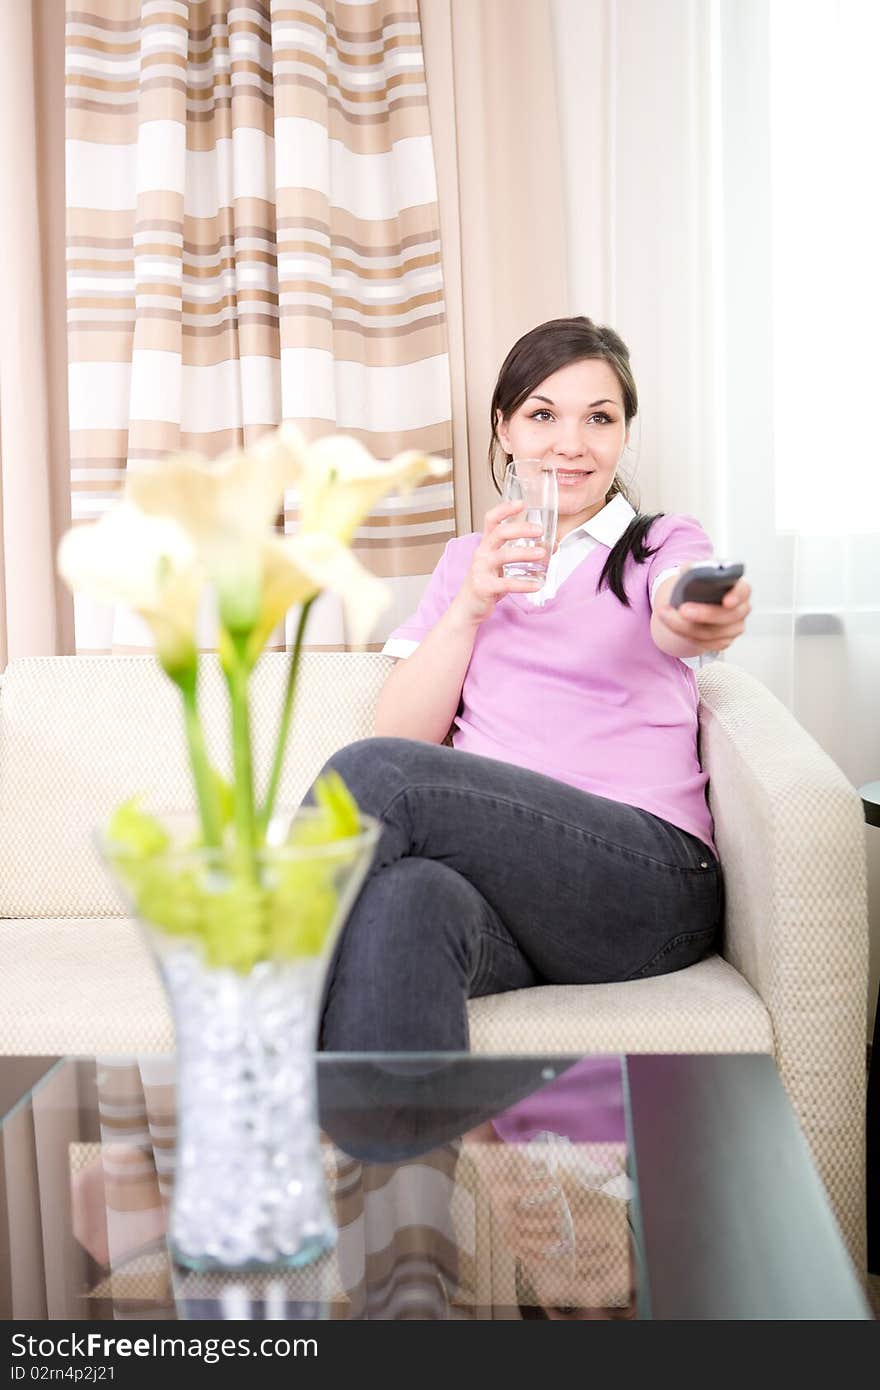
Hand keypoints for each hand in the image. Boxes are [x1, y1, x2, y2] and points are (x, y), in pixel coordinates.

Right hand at [452, 500, 546, 624]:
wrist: (468, 608)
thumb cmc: (486, 583)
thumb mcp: (501, 565)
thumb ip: (521, 554)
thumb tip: (551, 546)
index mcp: (486, 544)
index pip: (491, 519)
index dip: (505, 509)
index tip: (521, 503)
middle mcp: (481, 553)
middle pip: (499, 532)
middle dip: (521, 529)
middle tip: (539, 530)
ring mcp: (480, 569)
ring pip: (503, 556)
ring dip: (524, 553)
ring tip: (542, 554)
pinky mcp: (484, 587)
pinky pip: (506, 583)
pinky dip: (524, 584)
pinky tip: (537, 584)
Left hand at [655, 566, 751, 653]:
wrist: (692, 601)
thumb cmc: (699, 585)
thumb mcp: (696, 571)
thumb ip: (694, 569)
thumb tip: (687, 571)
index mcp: (739, 588)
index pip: (743, 591)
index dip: (736, 596)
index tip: (726, 601)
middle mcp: (741, 609)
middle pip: (728, 616)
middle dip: (703, 614)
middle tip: (683, 609)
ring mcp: (734, 628)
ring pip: (712, 633)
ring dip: (685, 626)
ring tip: (667, 615)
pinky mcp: (723, 641)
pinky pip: (704, 643)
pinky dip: (686, 634)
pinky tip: (672, 624)